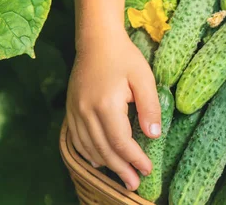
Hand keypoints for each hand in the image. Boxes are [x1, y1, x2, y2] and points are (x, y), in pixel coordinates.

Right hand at [65, 30, 160, 190]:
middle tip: (134, 184)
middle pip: (104, 149)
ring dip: (105, 164)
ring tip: (121, 177)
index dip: (135, 158)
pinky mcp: (71, 108)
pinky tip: (98, 160)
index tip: (148, 169)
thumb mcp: (144, 78)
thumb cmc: (124, 57)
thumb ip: (150, 107)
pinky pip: (77, 138)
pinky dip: (88, 152)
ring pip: (89, 147)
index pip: (121, 141)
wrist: (96, 40)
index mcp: (106, 104)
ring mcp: (75, 111)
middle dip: (121, 169)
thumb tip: (154, 135)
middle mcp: (86, 111)